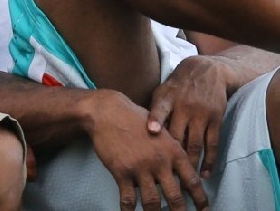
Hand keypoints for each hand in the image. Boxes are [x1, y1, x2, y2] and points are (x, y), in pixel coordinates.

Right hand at [90, 90, 207, 210]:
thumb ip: (171, 151)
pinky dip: (129, 210)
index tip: (204, 210)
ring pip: (152, 201)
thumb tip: (180, 172)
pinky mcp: (121, 171)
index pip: (192, 181)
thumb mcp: (161, 131)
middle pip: (175, 197)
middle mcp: (159, 162)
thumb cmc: (134, 119)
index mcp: (173, 151)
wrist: (107, 112)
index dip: (200, 199)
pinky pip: (128, 198)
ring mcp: (140, 168)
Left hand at [148, 55, 229, 177]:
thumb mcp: (161, 91)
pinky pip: (212, 144)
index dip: (155, 120)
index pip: (160, 109)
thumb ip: (153, 111)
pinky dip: (209, 160)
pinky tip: (204, 172)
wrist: (205, 70)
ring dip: (190, 164)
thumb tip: (141, 135)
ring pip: (195, 143)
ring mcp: (201, 114)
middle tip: (164, 176)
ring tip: (183, 181)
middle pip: (177, 135)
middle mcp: (184, 106)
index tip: (151, 131)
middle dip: (171, 156)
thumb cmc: (176, 86)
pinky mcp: (216, 119)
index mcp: (167, 98)